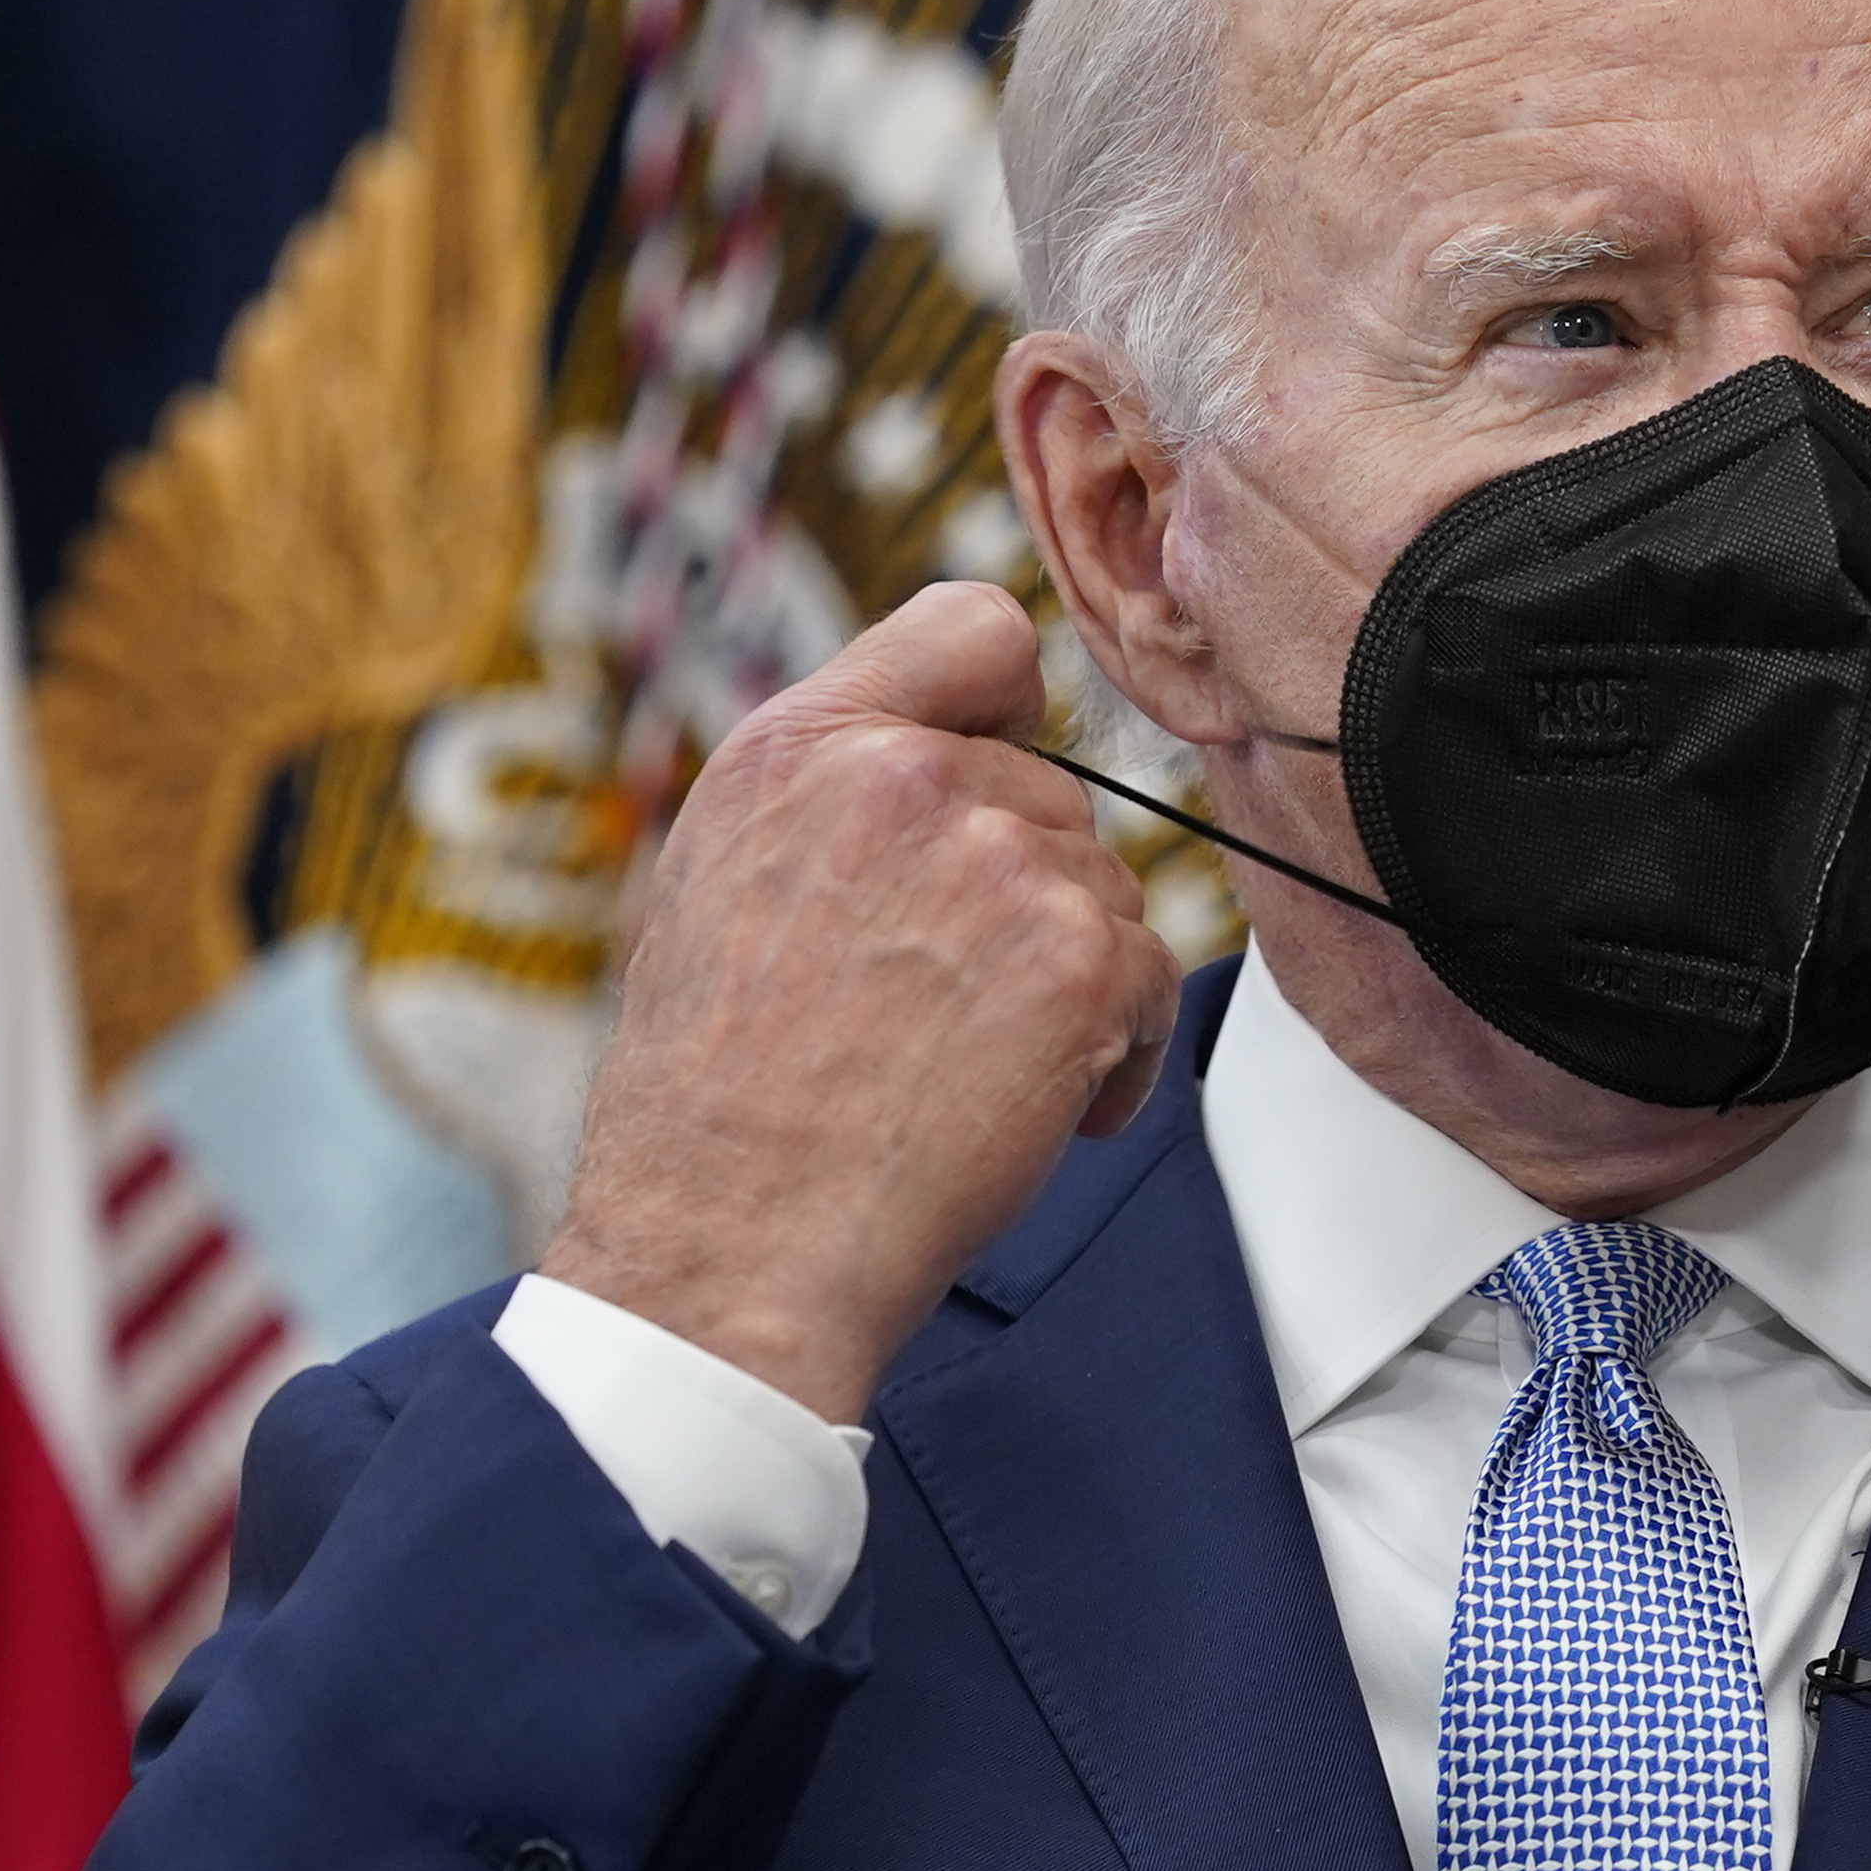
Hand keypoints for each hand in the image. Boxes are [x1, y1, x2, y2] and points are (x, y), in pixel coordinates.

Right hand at [542, 583, 1182, 1419]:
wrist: (732, 1245)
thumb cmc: (720, 1096)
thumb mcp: (726, 882)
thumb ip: (841, 793)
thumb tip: (952, 750)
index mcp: (804, 744)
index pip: (975, 625)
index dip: (1007, 702)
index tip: (996, 768)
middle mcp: (904, 777)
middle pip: (1054, 795)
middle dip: (1024, 893)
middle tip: (934, 1003)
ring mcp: (1001, 860)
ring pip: (1107, 889)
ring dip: (1067, 979)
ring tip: (958, 1066)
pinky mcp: (1079, 957)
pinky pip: (1151, 980)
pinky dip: (1111, 1058)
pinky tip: (1025, 1111)